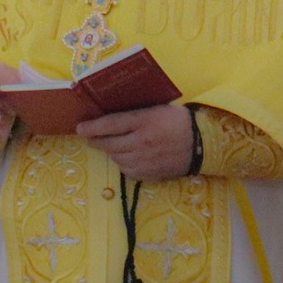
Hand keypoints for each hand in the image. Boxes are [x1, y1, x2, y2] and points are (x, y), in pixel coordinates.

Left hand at [76, 103, 195, 180]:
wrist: (203, 143)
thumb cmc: (177, 121)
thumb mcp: (156, 109)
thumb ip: (134, 113)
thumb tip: (108, 115)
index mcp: (143, 121)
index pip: (110, 124)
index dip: (92, 127)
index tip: (80, 128)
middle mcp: (141, 142)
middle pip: (109, 143)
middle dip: (96, 140)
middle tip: (91, 137)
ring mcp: (144, 160)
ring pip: (116, 158)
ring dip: (112, 151)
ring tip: (115, 145)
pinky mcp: (149, 174)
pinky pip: (126, 170)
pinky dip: (124, 163)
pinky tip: (130, 157)